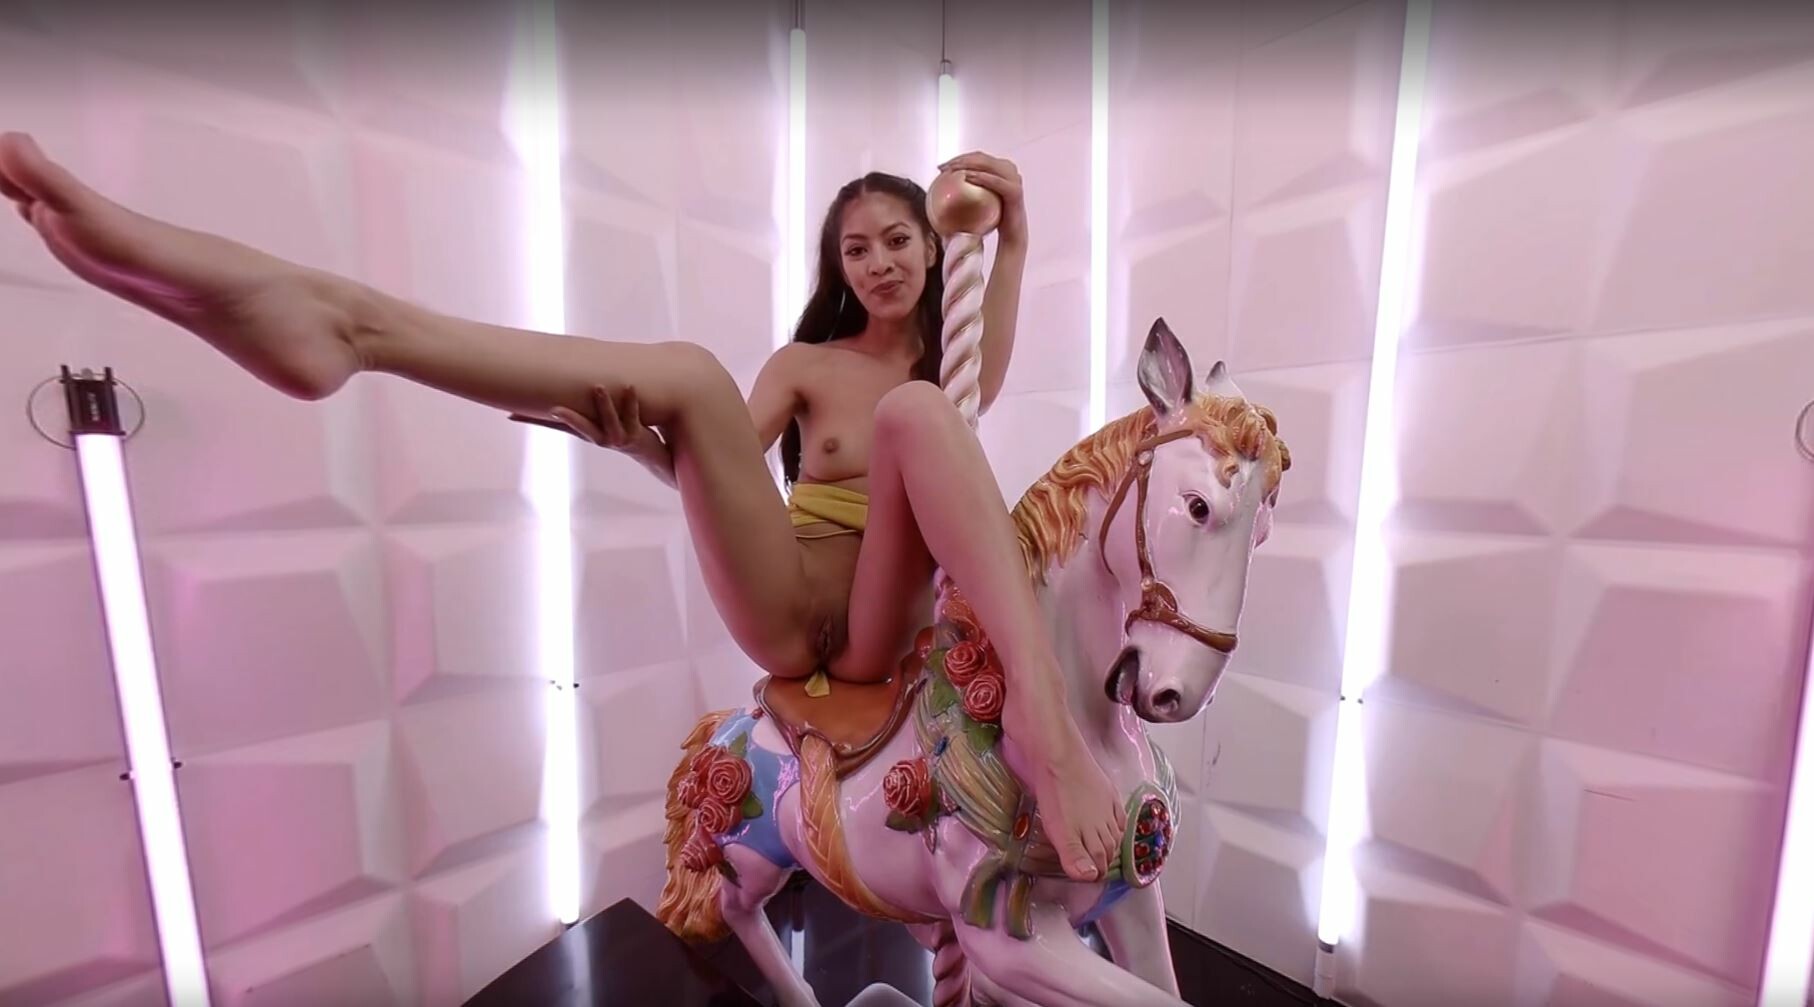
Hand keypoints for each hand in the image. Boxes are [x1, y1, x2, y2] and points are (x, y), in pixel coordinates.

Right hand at [509, 385, 674, 484]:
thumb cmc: (624, 433)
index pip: (555, 426)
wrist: (653, 457)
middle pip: (577, 429)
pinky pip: (633, 417)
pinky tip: (629, 388)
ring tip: (597, 387)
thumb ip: (585, 408)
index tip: (510, 414)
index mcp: (586, 432)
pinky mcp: (635, 436)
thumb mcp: (600, 422)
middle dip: (566, 419)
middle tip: (552, 408)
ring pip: (608, 422)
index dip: (533, 421)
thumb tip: (571, 391)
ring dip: (603, 405)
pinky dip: (631, 402)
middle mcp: (598, 437)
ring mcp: (617, 438)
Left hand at [938, 151, 1025, 246]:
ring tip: (953, 170)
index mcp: (1000, 170)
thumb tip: (940, 193)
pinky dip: (982, 178)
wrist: (1012, 237)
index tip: (942, 167)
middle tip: (944, 168)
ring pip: (988, 165)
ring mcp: (1014, 179)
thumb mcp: (978, 204)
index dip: (959, 158)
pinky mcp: (1015, 191)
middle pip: (982, 158)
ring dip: (969, 164)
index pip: (977, 158)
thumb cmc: (995, 221)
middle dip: (960, 159)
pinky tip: (967, 178)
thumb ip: (966, 194)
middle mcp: (1008, 170)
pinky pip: (996, 181)